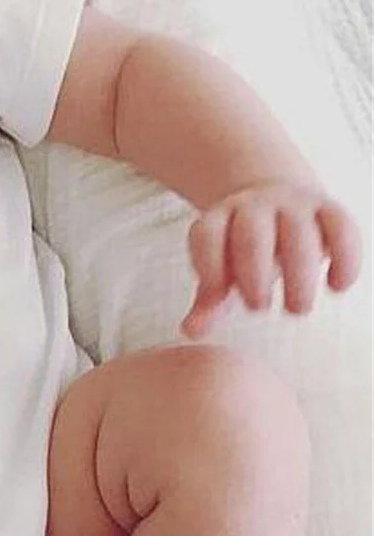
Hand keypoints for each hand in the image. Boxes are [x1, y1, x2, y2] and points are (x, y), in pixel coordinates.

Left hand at [182, 183, 361, 338]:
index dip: (210, 267)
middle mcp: (253, 207)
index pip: (207, 236)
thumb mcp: (222, 276)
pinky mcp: (328, 208)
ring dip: (299, 274)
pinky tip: (336, 287)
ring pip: (298, 231)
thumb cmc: (242, 254)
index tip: (219, 295)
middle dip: (254, 274)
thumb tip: (190, 331)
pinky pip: (341, 226)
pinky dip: (344, 258)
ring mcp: (291, 204)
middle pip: (251, 234)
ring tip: (296, 309)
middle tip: (258, 308)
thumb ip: (208, 302)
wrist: (277, 205)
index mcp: (218, 218)